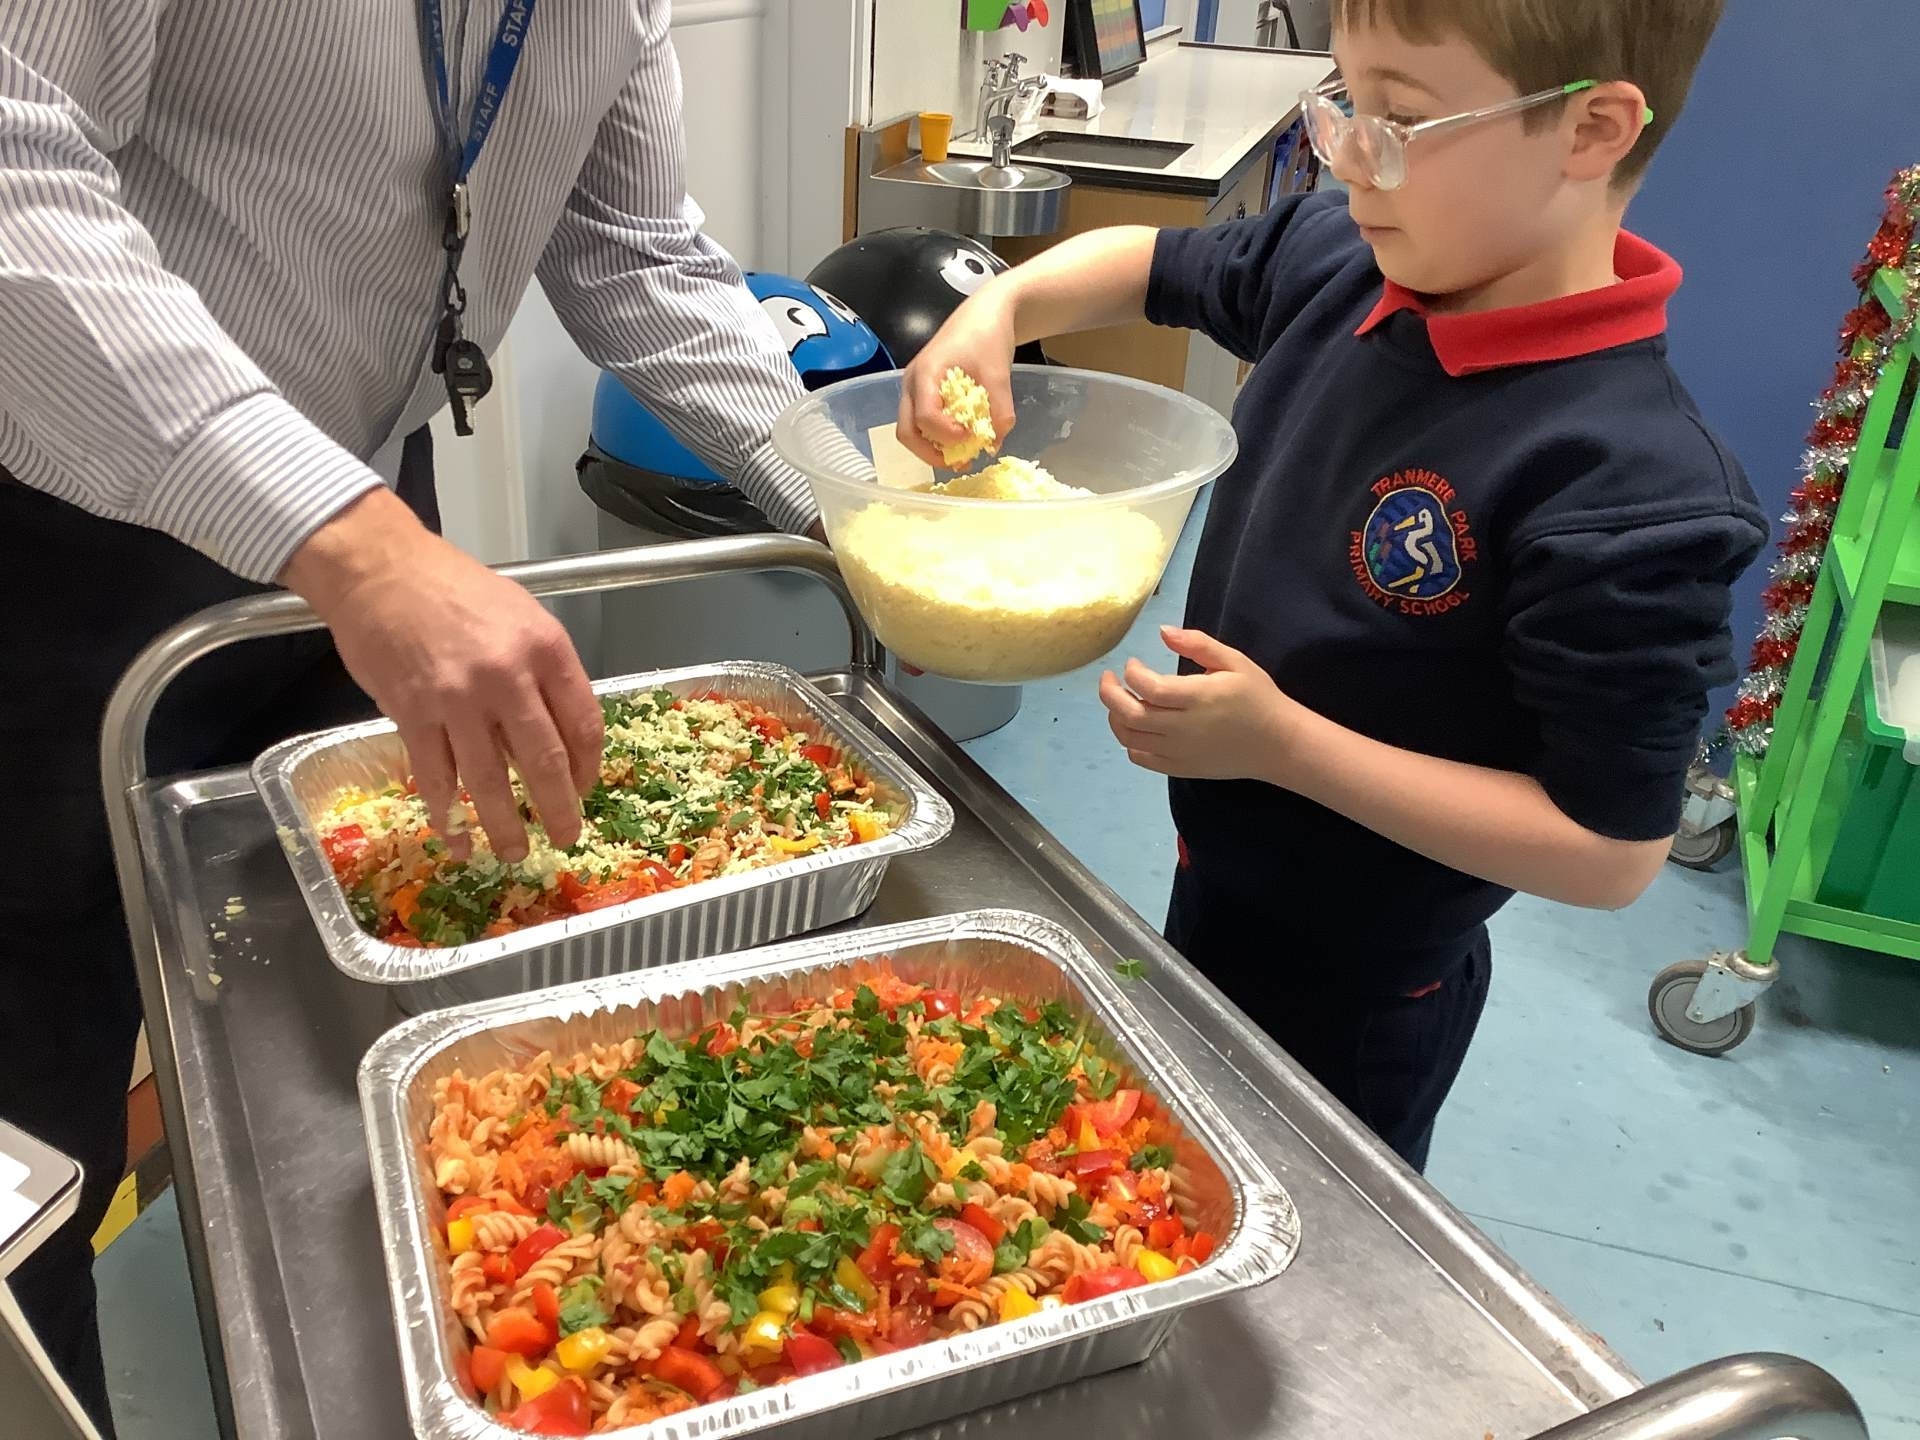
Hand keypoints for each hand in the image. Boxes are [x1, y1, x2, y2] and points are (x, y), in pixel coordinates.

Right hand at [281, 489, 603, 862]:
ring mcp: (457, 699)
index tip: (585, 787)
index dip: (588, 765)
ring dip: (504, 825)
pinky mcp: (413, 713)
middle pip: (543, 760)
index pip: (582, 721)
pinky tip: (457, 837)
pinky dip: (447, 813)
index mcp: (545, 649)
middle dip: (559, 809)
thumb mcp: (521, 614)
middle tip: (566, 838)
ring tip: (514, 853)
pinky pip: (435, 776)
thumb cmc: (454, 588)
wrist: (381, 570)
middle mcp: (507, 676)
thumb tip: (559, 733)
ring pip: (489, 779)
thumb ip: (544, 671)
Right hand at [894, 287, 1018, 466]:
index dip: (946, 435)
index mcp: (925, 373)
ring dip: (933, 447)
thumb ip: (1000, 410)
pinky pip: (922, 421)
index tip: (971, 437)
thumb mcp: (1000, 373)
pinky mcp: (924, 390)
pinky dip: (938, 436)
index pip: (925, 417)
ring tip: (962, 456)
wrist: (986, 312)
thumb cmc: (987, 335)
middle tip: (959, 462)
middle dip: (930, 453)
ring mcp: (916, 387)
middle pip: (906, 431)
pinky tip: (962, 440)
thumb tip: (995, 443)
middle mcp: (913, 382)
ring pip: (911, 428)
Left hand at [1098, 627, 1309, 783]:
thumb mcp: (1235, 662)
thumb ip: (1198, 644)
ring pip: (1130, 739)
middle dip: (1110, 694)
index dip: (1132, 674)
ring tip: (1120, 700)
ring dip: (1115, 717)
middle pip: (1130, 716)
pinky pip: (1141, 758)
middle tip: (1109, 679)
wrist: (1279, 744)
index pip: (1149, 688)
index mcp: (1199, 698)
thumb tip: (1162, 631)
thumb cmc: (1258, 697)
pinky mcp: (1180, 768)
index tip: (1133, 663)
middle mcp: (1185, 729)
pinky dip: (1129, 742)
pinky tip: (1136, 726)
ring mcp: (1180, 752)